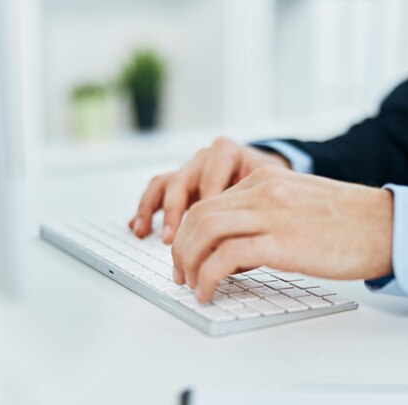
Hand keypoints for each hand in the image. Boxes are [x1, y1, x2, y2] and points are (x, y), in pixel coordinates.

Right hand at [129, 137, 290, 242]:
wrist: (269, 175)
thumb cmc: (270, 186)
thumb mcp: (268, 191)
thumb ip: (251, 209)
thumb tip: (236, 247)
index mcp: (228, 153)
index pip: (211, 179)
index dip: (204, 206)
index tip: (204, 231)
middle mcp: (205, 158)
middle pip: (182, 180)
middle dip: (175, 211)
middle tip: (171, 238)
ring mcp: (190, 169)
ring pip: (164, 183)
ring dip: (152, 209)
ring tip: (143, 232)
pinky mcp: (180, 183)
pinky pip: (157, 191)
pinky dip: (147, 209)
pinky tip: (137, 228)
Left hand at [171, 166, 393, 301]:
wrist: (385, 226)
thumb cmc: (346, 223)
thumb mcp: (295, 206)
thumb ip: (261, 217)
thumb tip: (230, 253)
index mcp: (264, 179)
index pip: (208, 201)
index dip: (189, 233)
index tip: (188, 256)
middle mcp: (262, 191)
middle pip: (199, 214)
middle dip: (182, 248)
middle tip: (181, 274)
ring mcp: (272, 214)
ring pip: (206, 230)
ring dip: (189, 261)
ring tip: (191, 285)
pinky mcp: (282, 242)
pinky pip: (227, 255)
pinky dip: (208, 276)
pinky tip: (208, 291)